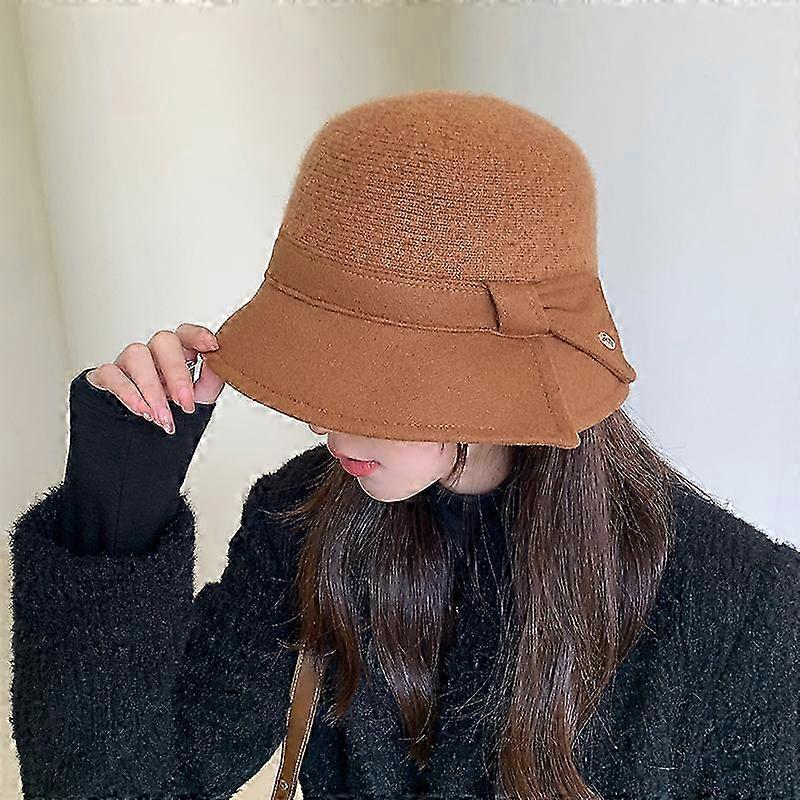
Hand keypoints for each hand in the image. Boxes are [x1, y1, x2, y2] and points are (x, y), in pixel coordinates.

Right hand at [85, 323, 224, 433]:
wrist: (140, 441)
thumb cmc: (171, 412)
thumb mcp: (198, 399)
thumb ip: (211, 381)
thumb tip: (220, 364)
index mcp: (178, 354)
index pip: (186, 334)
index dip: (198, 335)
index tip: (212, 346)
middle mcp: (153, 353)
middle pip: (163, 342)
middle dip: (176, 374)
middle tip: (185, 403)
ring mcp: (128, 362)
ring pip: (136, 355)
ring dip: (152, 388)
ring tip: (162, 416)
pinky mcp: (106, 376)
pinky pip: (111, 373)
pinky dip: (128, 393)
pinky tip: (142, 410)